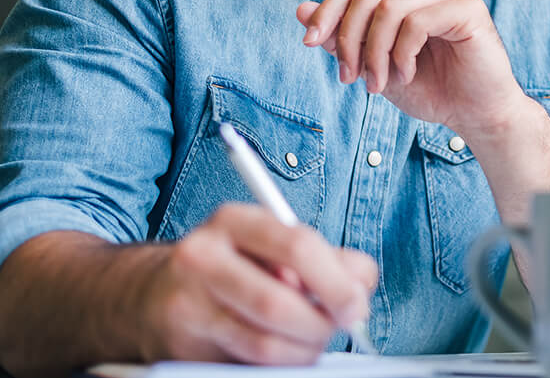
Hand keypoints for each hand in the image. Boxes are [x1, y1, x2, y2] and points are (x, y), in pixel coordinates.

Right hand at [138, 204, 376, 363]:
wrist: (151, 293)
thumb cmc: (232, 264)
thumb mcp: (273, 244)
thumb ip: (326, 258)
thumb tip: (362, 283)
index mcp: (234, 220)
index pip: (296, 246)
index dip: (335, 281)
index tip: (356, 304)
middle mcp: (203, 255)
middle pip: (279, 301)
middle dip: (320, 324)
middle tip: (338, 329)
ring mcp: (188, 303)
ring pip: (265, 343)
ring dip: (303, 351)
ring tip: (310, 342)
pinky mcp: (182, 347)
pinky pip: (246, 366)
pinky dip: (278, 365)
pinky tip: (283, 352)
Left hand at [297, 0, 525, 138]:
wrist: (477, 116)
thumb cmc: (432, 88)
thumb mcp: (376, 63)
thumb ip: (344, 36)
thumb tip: (301, 10)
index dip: (328, 11)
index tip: (310, 44)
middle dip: (350, 38)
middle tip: (349, 77)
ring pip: (389, 8)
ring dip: (375, 53)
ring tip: (378, 84)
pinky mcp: (467, 8)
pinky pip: (415, 22)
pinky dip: (401, 55)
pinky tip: (406, 75)